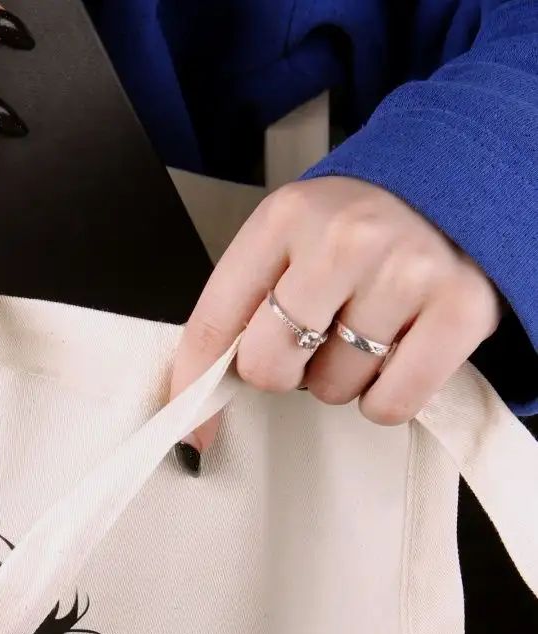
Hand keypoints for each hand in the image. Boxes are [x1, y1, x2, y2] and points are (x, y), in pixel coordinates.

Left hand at [173, 176, 501, 452]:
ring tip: (370, 326)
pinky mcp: (459, 310)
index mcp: (285, 218)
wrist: (463, 183)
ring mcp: (405, 273)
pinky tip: (399, 353)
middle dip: (286, 369)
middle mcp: (343, 239)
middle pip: (268, 366)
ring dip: (343, 377)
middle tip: (318, 337)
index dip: (194, 385)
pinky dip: (386, 398)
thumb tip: (197, 411)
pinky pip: (389, 405)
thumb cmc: (363, 227)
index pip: (214, 322)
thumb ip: (246, 305)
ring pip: (332, 390)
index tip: (190, 429)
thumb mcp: (292, 240)